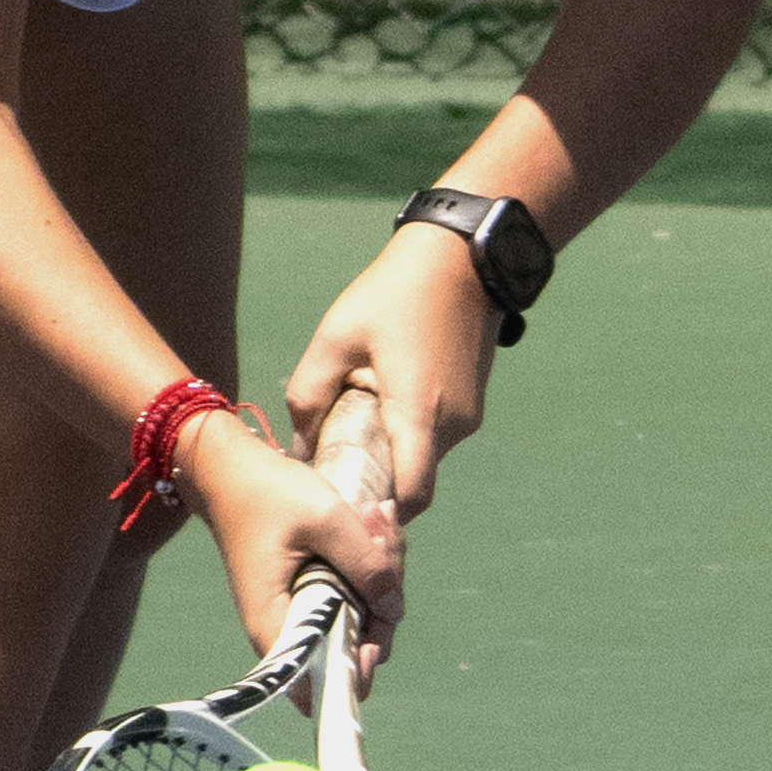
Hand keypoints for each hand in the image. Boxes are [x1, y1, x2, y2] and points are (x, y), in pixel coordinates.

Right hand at [182, 408, 401, 688]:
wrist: (230, 471)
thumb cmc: (268, 493)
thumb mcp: (327, 520)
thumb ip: (367, 566)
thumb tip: (394, 610)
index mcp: (276, 623)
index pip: (325, 678)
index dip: (363, 661)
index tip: (383, 612)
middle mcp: (286, 628)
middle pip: (356, 641)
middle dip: (383, 591)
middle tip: (380, 529)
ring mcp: (300, 611)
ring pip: (360, 612)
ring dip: (379, 566)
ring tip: (375, 514)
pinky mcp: (311, 593)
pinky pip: (352, 591)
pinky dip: (367, 561)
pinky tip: (371, 520)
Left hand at [282, 225, 503, 520]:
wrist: (460, 256)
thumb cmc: (394, 293)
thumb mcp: (335, 337)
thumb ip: (309, 395)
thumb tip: (299, 446)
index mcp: (417, 413)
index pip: (412, 497)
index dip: (382, 514)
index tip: (348, 507)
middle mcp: (452, 424)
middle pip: (413, 481)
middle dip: (378, 481)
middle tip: (336, 461)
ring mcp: (468, 415)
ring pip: (424, 457)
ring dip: (393, 452)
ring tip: (358, 420)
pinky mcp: (473, 403)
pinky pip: (436, 435)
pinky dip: (410, 432)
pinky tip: (384, 400)